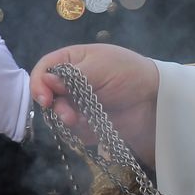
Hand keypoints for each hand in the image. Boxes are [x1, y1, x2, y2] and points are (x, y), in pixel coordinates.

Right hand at [30, 44, 160, 166]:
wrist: (156, 98)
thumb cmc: (128, 73)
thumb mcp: (100, 67)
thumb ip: (72, 75)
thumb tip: (45, 80)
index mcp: (71, 61)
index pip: (43, 70)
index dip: (39, 84)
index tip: (45, 100)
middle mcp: (70, 83)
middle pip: (47, 97)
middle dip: (56, 109)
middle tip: (69, 117)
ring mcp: (78, 104)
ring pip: (59, 118)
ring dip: (69, 122)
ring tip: (86, 122)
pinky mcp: (88, 124)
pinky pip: (75, 132)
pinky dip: (83, 132)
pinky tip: (98, 127)